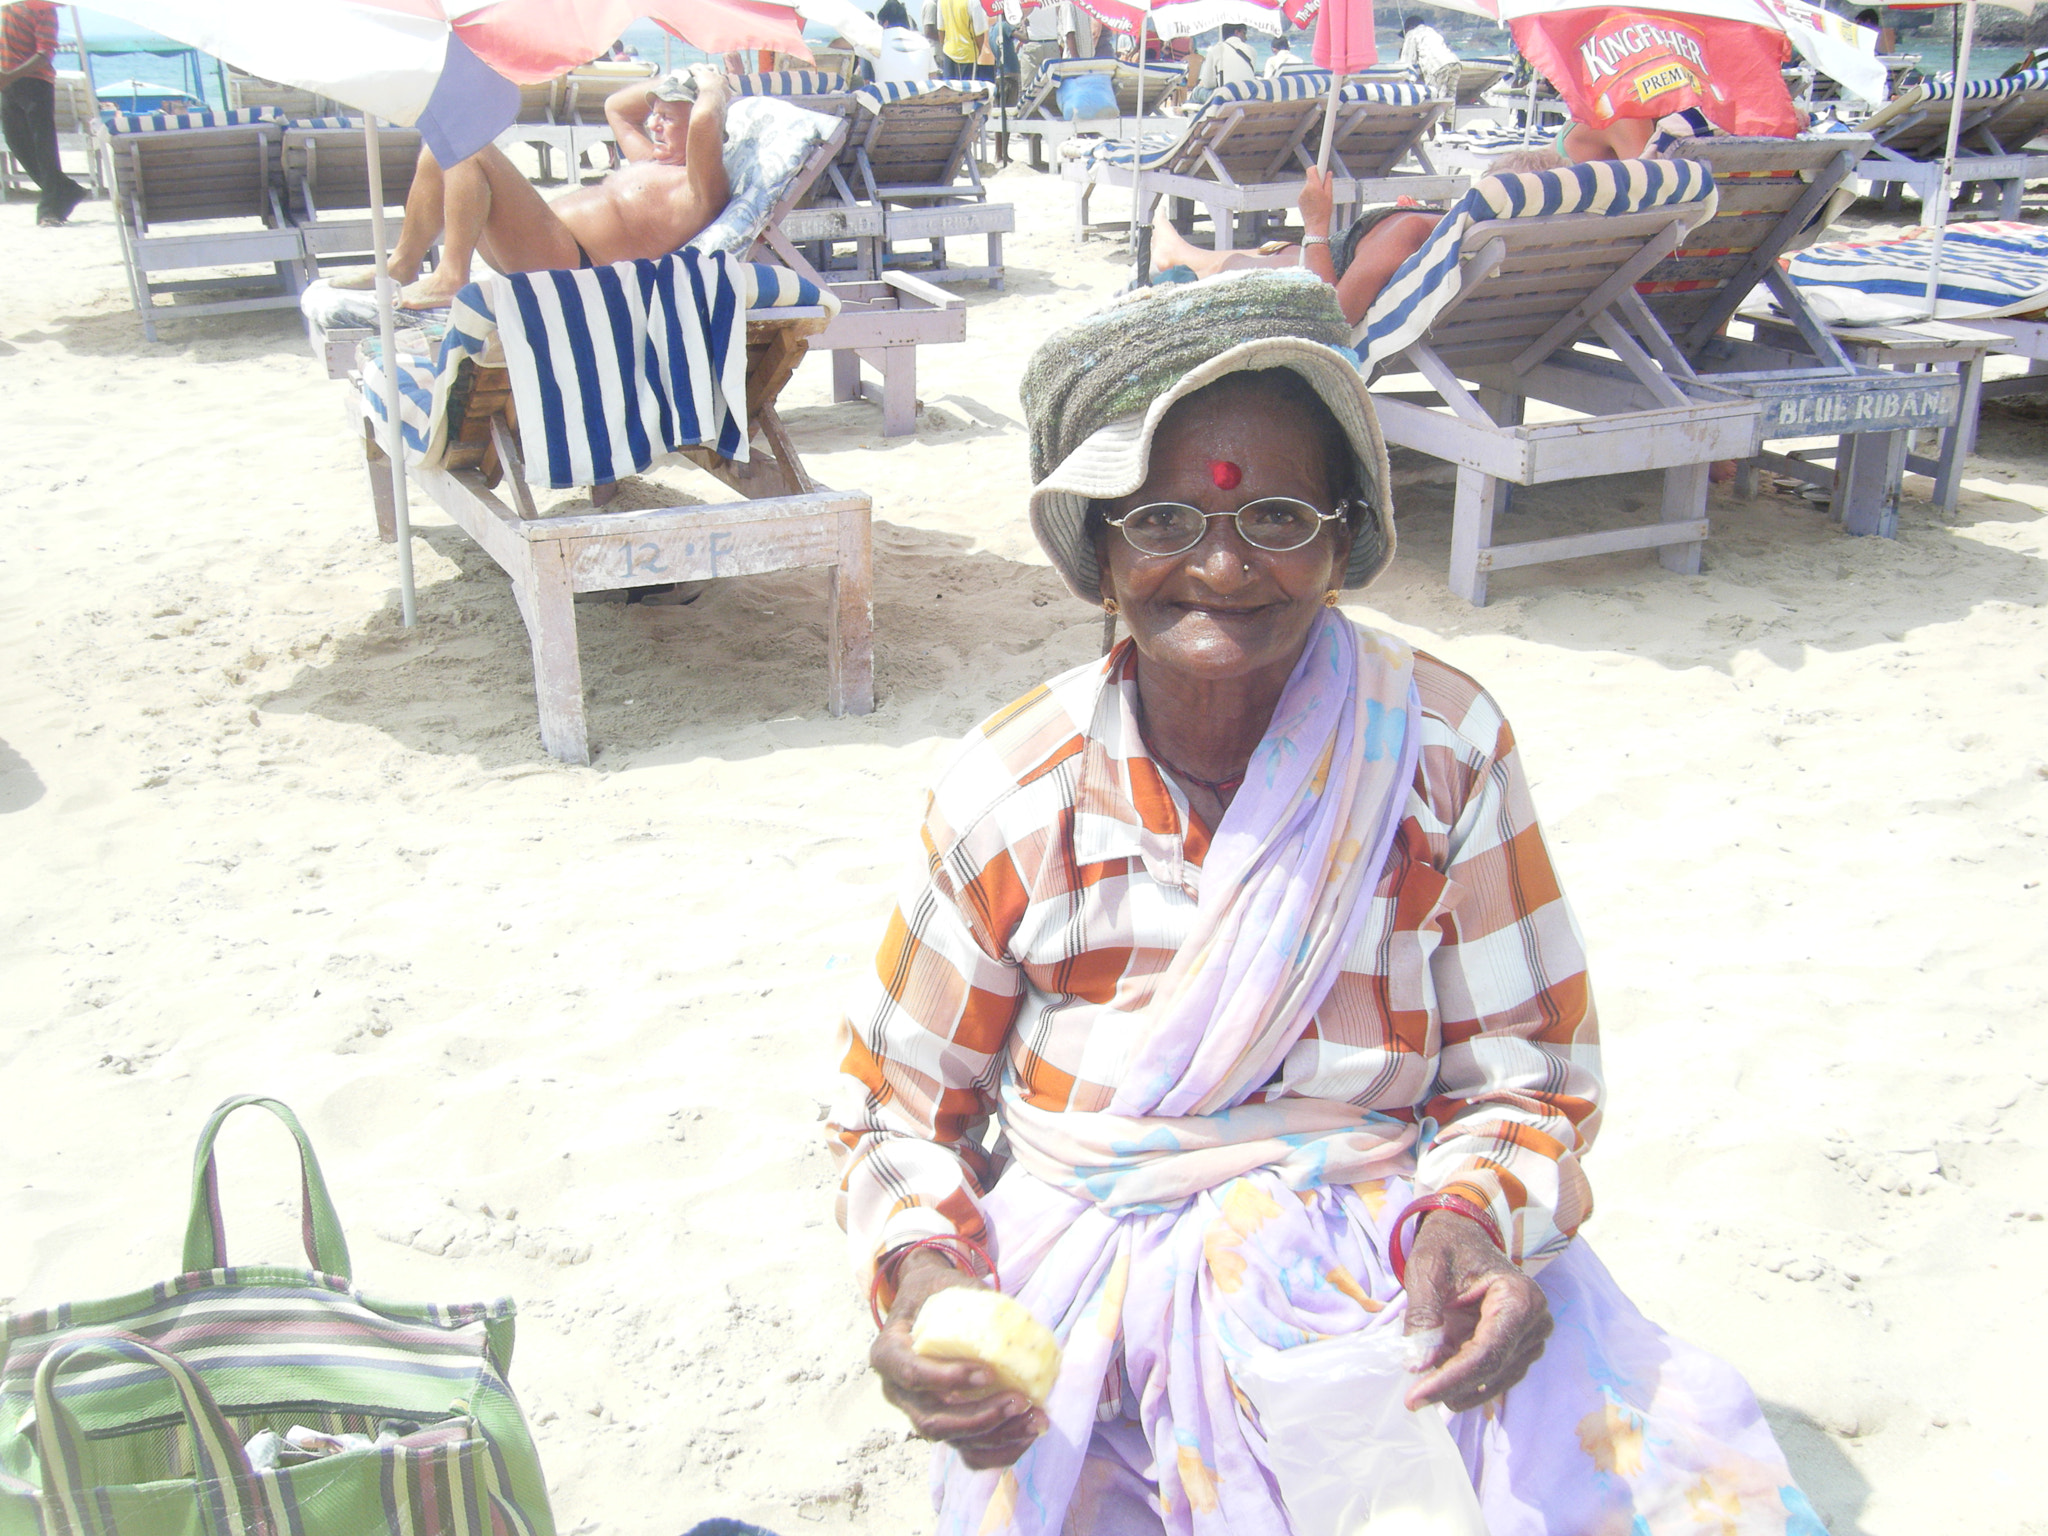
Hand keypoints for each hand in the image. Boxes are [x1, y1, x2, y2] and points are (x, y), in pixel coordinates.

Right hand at [869, 1250, 1048, 1469]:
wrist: (925, 1302)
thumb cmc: (936, 1292)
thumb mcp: (947, 1285)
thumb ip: (976, 1301)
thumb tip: (1021, 1325)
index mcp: (888, 1352)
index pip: (912, 1374)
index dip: (948, 1378)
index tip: (989, 1373)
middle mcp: (897, 1391)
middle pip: (933, 1420)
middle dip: (980, 1416)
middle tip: (1019, 1400)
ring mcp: (918, 1413)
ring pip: (952, 1440)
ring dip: (996, 1435)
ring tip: (1034, 1418)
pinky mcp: (943, 1426)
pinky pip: (967, 1452)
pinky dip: (999, 1450)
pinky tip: (1027, 1433)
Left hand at [1298, 166, 1334, 238]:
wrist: (1315, 225)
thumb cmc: (1324, 211)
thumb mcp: (1329, 195)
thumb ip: (1328, 182)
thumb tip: (1328, 173)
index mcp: (1314, 186)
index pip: (1312, 169)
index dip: (1317, 166)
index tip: (1320, 162)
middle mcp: (1305, 189)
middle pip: (1311, 178)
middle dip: (1317, 180)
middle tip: (1324, 187)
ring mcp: (1301, 194)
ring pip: (1308, 186)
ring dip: (1314, 188)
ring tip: (1319, 199)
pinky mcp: (1299, 200)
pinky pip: (1305, 192)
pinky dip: (1310, 194)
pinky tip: (1314, 203)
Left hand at [1401, 1212, 1551, 1412]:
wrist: (1465, 1236)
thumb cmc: (1446, 1248)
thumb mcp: (1426, 1270)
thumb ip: (1423, 1315)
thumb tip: (1418, 1365)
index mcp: (1519, 1297)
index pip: (1486, 1352)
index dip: (1451, 1379)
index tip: (1415, 1397)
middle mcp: (1536, 1322)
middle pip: (1492, 1371)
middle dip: (1450, 1387)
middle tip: (1412, 1399)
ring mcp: (1532, 1339)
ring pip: (1493, 1381)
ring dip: (1457, 1388)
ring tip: (1422, 1383)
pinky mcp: (1521, 1350)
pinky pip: (1493, 1377)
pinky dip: (1465, 1382)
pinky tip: (1439, 1377)